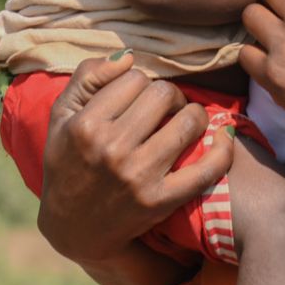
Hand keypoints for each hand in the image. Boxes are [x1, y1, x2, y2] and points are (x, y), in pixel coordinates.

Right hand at [34, 55, 232, 265]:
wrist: (73, 227)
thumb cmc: (67, 161)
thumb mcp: (61, 115)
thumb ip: (87, 77)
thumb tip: (128, 57)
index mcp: (86, 125)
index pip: (134, 78)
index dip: (139, 82)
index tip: (136, 98)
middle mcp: (112, 149)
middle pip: (163, 94)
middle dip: (168, 95)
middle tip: (164, 107)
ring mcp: (138, 176)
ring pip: (187, 122)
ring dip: (193, 114)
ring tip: (186, 120)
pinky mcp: (160, 201)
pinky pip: (205, 170)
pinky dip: (222, 150)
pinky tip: (223, 137)